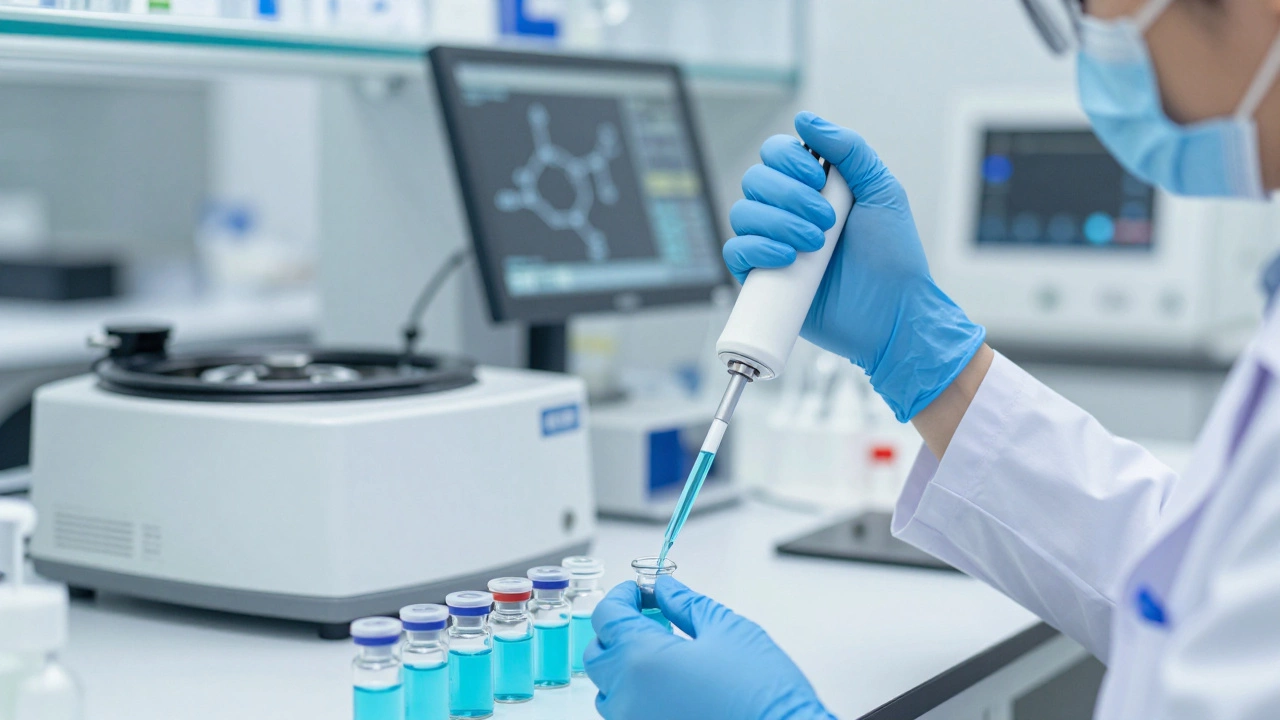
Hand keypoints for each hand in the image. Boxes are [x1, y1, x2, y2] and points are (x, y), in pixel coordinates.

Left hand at [583, 576, 833, 719]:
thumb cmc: (763, 693)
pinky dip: (637, 693)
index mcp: (642, 660)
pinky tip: (670, 682)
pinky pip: (627, 714)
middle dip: (617, 628)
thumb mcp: (726, 629)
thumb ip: (686, 604)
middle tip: (651, 615)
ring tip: (662, 650)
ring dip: (624, 664)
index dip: (622, 595)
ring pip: (609, 689)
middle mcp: (629, 696)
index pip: (607, 616)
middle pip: (598, 653)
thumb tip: (664, 588)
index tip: (641, 589)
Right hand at [723, 111, 984, 420]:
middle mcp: (788, 212)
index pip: (775, 153)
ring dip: (777, 223)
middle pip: (755, 180)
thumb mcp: (882, 192)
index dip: (789, 160)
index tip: (819, 181)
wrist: (893, 315)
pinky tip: (787, 258)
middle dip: (789, 196)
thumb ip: (850, 150)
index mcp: (814, 187)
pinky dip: (756, 248)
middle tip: (826, 221)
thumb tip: (806, 120)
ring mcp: (773, 245)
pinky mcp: (763, 279)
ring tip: (814, 245)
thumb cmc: (894, 259)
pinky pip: (736, 252)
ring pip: (742, 213)